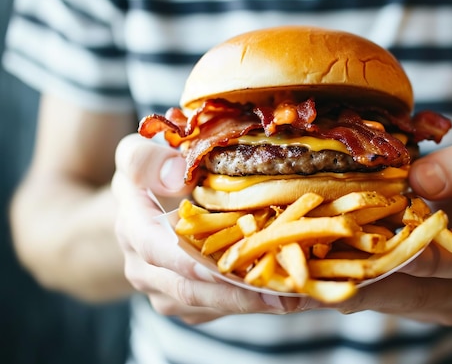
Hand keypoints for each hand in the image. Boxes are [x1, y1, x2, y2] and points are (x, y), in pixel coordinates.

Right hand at [112, 134, 292, 323]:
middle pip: (192, 290)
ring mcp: (168, 293)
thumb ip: (147, 160)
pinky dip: (258, 302)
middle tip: (287, 293)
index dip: (194, 261)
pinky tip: (296, 294)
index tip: (231, 266)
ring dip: (257, 302)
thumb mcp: (137, 157)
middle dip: (240, 294)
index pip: (159, 250)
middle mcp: (147, 271)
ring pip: (212, 305)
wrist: (137, 217)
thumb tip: (177, 176)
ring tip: (302, 295)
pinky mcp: (190, 304)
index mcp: (135, 231)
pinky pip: (223, 308)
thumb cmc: (146, 179)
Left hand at [322, 143, 451, 324]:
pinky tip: (307, 280)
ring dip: (342, 289)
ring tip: (299, 281)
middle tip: (312, 274)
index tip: (371, 247)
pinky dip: (342, 289)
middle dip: (359, 281)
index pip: (447, 258)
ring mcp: (437, 306)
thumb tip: (420, 180)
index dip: (407, 255)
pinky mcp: (413, 310)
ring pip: (385, 302)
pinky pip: (376, 302)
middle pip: (407, 291)